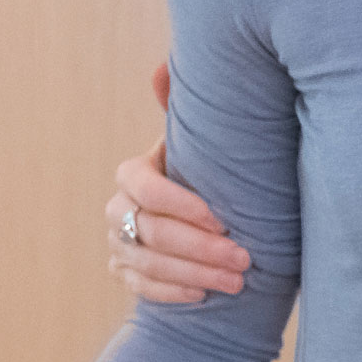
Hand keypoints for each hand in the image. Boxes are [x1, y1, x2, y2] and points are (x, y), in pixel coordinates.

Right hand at [105, 62, 247, 302]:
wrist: (204, 225)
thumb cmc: (209, 177)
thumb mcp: (205, 146)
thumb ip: (186, 111)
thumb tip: (160, 66)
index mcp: (135, 174)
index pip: (144, 187)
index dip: (180, 204)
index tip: (222, 218)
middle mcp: (117, 208)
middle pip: (151, 231)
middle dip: (200, 247)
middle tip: (244, 258)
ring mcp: (118, 242)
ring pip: (148, 262)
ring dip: (195, 273)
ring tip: (238, 280)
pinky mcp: (124, 272)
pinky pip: (141, 287)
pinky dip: (173, 291)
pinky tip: (204, 295)